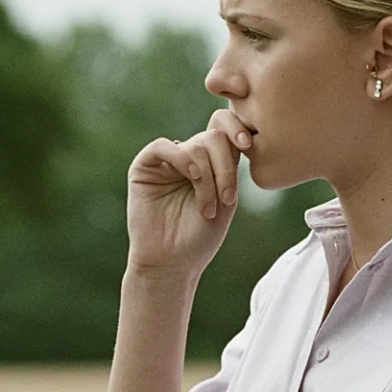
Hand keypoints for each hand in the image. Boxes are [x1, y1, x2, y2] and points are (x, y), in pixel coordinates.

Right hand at [124, 109, 251, 279]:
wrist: (172, 263)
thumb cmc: (200, 238)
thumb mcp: (226, 199)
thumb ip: (230, 165)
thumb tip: (231, 132)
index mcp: (211, 163)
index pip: (224, 129)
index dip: (237, 128)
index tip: (248, 144)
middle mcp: (188, 158)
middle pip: (214, 137)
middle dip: (225, 167)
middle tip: (227, 198)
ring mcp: (166, 162)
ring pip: (195, 145)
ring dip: (207, 177)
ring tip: (208, 208)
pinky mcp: (143, 168)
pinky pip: (163, 146)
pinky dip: (182, 158)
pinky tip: (191, 176)